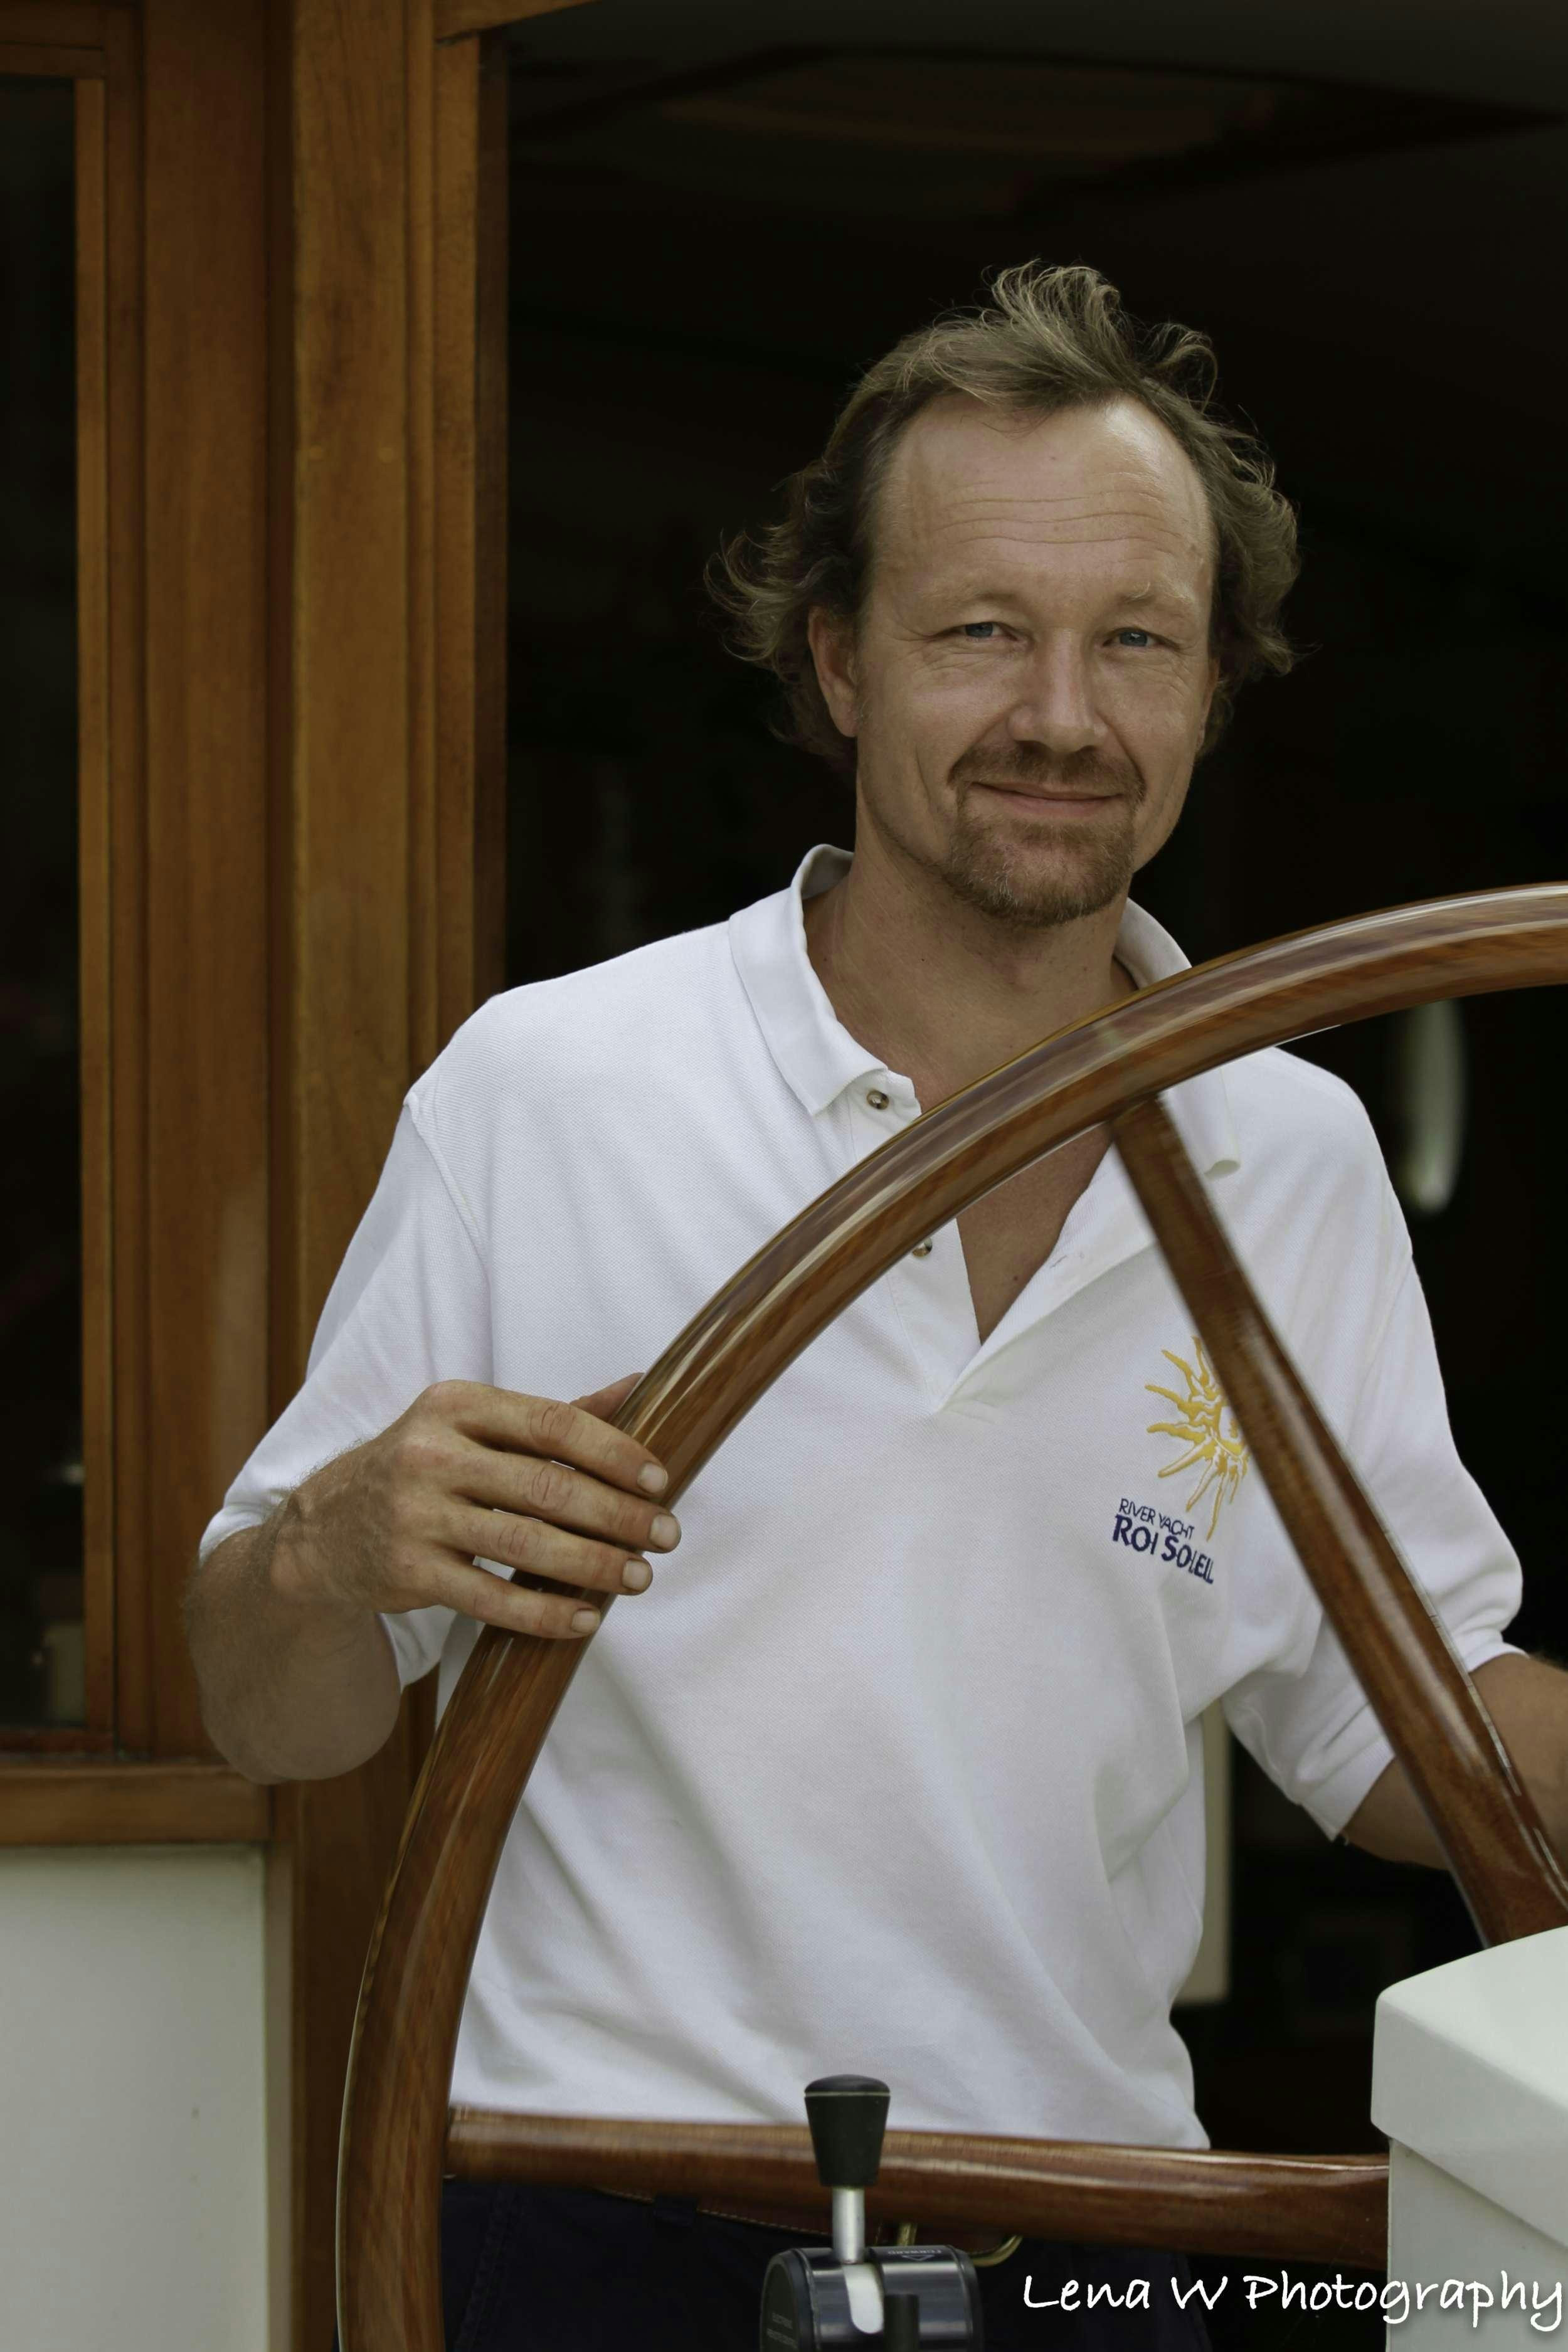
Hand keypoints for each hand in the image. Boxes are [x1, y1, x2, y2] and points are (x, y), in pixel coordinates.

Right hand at [271, 1373, 678, 1639]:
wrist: (325, 1531)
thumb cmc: (425, 1469)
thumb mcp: (473, 1425)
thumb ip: (553, 1415)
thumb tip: (642, 1382)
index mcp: (455, 1405)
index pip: (552, 1422)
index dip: (614, 1451)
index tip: (660, 1479)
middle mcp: (430, 1454)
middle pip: (546, 1486)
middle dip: (617, 1514)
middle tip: (666, 1535)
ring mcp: (414, 1515)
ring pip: (524, 1544)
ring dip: (593, 1565)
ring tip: (639, 1577)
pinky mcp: (407, 1572)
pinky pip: (490, 1601)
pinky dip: (544, 1614)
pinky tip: (586, 1619)